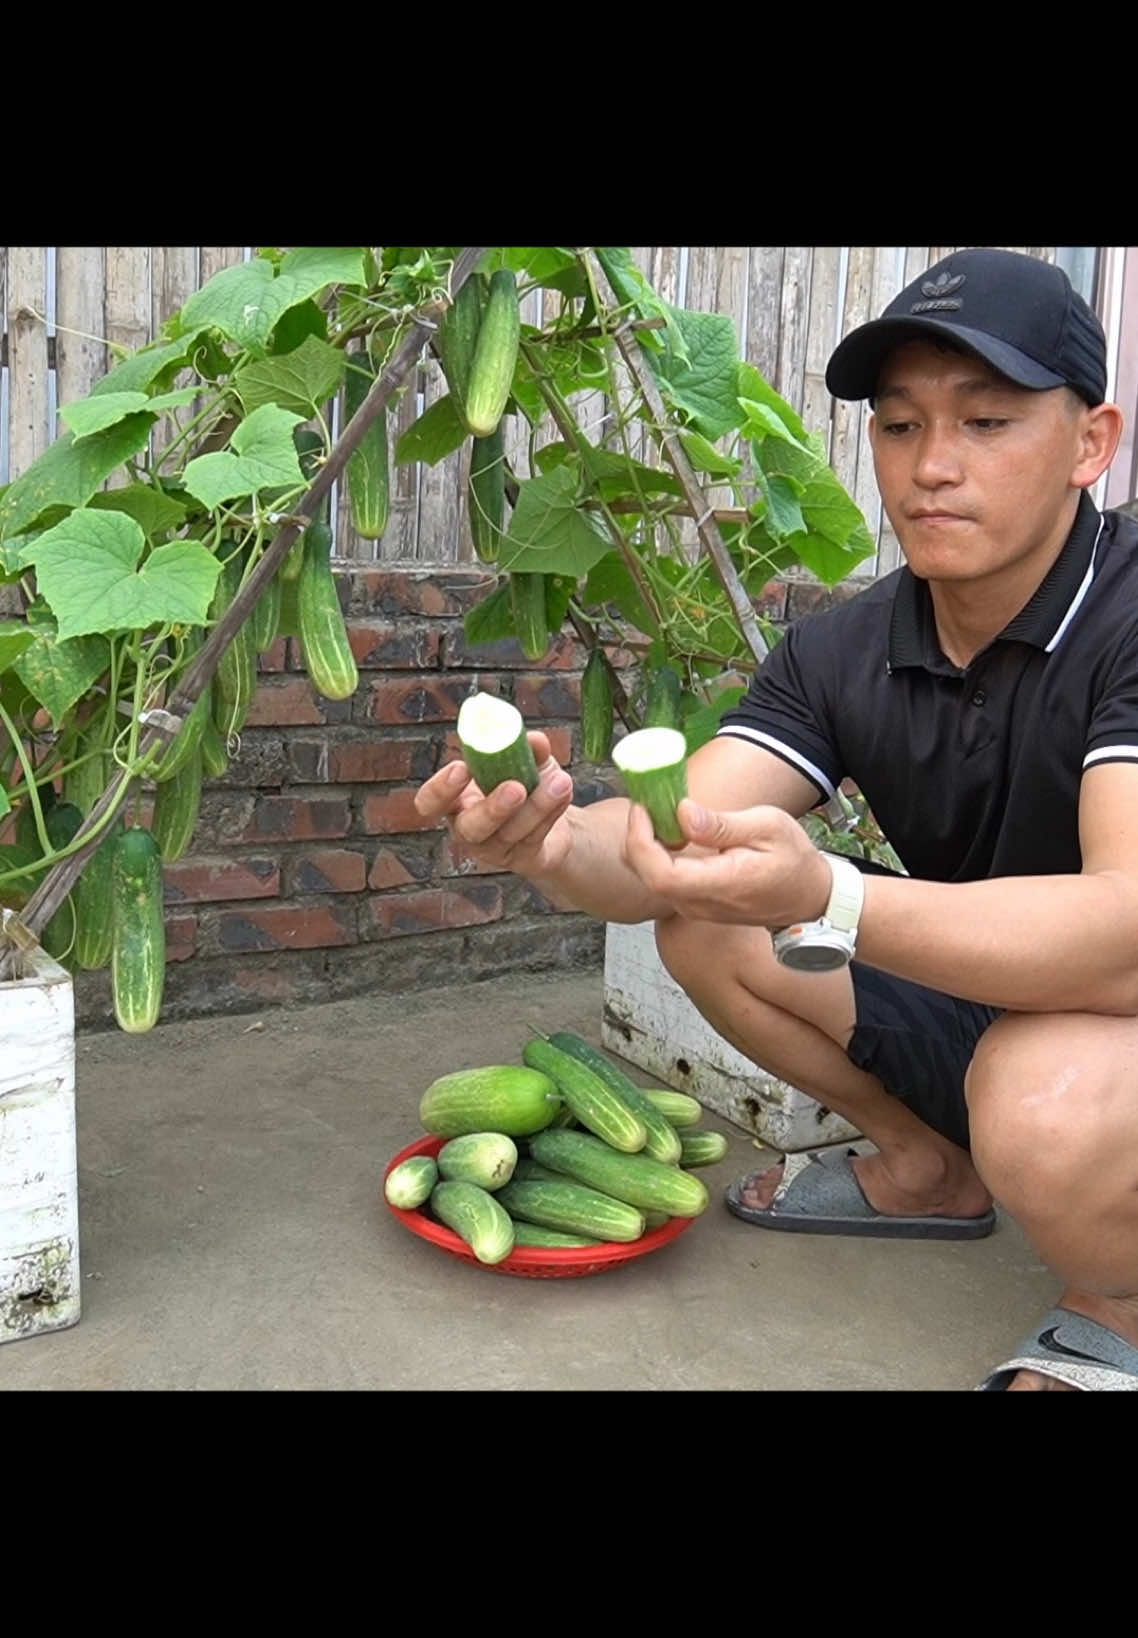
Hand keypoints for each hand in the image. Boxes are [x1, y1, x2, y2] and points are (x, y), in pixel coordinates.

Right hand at [412, 731, 575, 878]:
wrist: (552, 815)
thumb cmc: (525, 781)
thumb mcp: (526, 760)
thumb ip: (526, 749)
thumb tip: (534, 740)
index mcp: (455, 801)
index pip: (429, 803)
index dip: (439, 790)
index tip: (461, 768)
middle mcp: (469, 829)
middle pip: (470, 828)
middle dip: (492, 808)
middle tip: (516, 787)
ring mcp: (495, 849)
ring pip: (511, 832)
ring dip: (537, 805)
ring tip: (560, 780)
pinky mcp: (524, 859)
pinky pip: (536, 837)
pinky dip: (552, 811)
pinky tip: (564, 790)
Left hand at [622, 797, 832, 927]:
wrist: (807, 896)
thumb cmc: (792, 860)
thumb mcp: (768, 827)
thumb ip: (722, 825)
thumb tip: (682, 813)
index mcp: (722, 883)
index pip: (661, 875)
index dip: (641, 841)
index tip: (643, 809)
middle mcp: (702, 904)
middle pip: (646, 877)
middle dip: (636, 837)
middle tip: (646, 804)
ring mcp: (696, 909)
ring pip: (651, 880)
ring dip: (645, 845)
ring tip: (657, 813)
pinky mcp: (694, 905)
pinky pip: (664, 881)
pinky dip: (657, 855)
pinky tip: (671, 833)